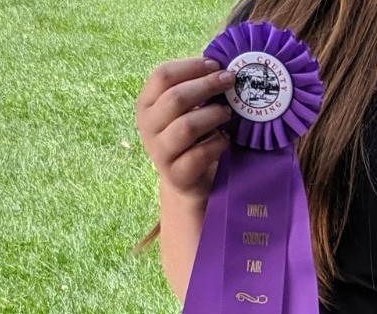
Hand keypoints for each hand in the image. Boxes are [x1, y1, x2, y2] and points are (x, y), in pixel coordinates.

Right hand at [136, 59, 236, 200]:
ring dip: (213, 116)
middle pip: (176, 98)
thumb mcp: (187, 112)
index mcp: (146, 104)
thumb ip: (194, 91)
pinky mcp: (176, 175)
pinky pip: (199, 155)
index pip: (162, 76)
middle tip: (230, 82)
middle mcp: (148, 127)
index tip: (216, 65)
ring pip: (187, 126)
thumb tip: (220, 65)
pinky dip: (217, 144)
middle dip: (207, 86)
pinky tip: (227, 140)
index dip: (191, 67)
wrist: (188, 184)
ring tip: (229, 113)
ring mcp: (160, 152)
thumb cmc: (192, 141)